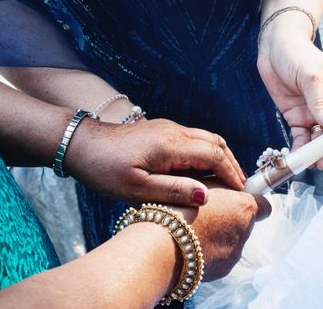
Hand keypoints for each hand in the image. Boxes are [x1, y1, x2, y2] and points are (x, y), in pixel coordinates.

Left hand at [67, 118, 246, 206]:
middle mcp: (175, 131)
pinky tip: (203, 170)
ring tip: (227, 179)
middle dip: (232, 164)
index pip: (215, 155)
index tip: (242, 192)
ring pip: (207, 138)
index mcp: (171, 145)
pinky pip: (195, 138)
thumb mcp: (136, 188)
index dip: (231, 173)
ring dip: (221, 157)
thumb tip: (206, 195)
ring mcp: (170, 127)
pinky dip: (208, 152)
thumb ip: (173, 190)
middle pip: (216, 143)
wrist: (81, 143)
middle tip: (240, 187)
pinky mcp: (163, 129)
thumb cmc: (104, 169)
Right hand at [179, 181, 271, 280]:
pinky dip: (211, 252)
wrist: (160, 245)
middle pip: (246, 223)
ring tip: (196, 231)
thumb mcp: (202, 182)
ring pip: (233, 241)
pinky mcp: (223, 269)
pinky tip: (192, 247)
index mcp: (244, 207)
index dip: (252, 203)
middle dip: (231, 219)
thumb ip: (223, 185)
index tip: (238, 202)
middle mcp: (245, 231)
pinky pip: (222, 257)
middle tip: (208, 215)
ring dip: (220, 236)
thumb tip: (230, 187)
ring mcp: (235, 252)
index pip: (264, 205)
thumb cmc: (178, 208)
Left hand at [257, 25, 322, 168]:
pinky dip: (300, 149)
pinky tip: (298, 157)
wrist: (274, 46)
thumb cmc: (297, 52)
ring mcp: (313, 113)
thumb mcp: (310, 73)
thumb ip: (318, 100)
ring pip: (319, 140)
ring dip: (317, 153)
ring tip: (312, 163)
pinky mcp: (296, 117)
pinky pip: (301, 137)